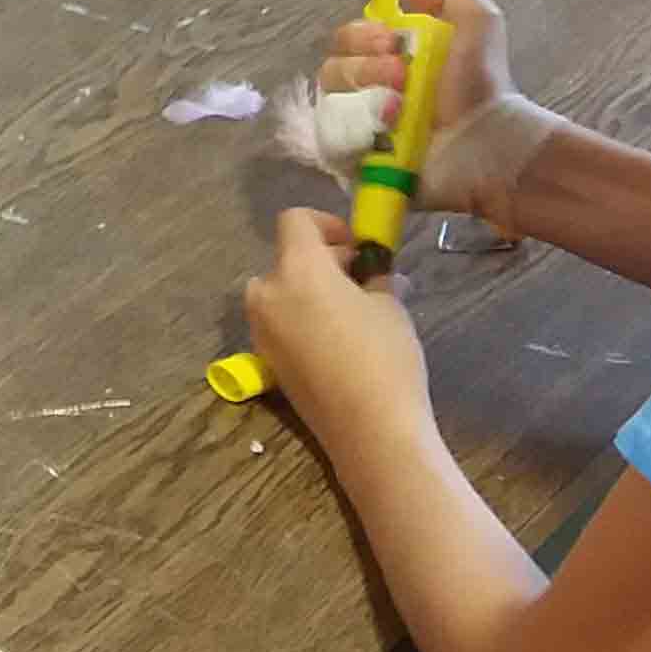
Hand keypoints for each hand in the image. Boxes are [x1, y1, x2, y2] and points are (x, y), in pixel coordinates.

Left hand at [243, 207, 431, 456]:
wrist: (369, 430)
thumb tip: (371, 272)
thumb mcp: (389, 304)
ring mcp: (261, 331)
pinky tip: (336, 342)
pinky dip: (301, 319)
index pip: (294, 220)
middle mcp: (266, 294)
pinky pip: (280, 324)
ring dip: (309, 291)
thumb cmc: (384, 356)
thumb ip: (373, 277)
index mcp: (295, 269)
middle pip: (286, 258)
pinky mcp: (266, 361)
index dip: (327, 224)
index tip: (357, 246)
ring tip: (352, 312)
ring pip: (280, 292)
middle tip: (362, 281)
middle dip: (322, 261)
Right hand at [314, 0, 555, 221]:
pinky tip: (386, 132)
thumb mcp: (480, 22)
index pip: (347, 39)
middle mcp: (371, 91)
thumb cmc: (481, 85)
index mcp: (390, 59)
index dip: (360, 36)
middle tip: (400, 74)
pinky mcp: (359, 163)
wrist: (487, 142)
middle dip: (363, 65)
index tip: (389, 40)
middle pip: (332, 68)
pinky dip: (353, 133)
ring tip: (398, 107)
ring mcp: (362, 128)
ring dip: (363, 96)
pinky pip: (330, 142)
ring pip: (330, 102)